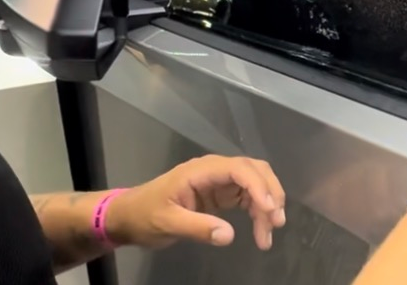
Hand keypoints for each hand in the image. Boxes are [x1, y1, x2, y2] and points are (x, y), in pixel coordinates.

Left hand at [108, 155, 286, 249]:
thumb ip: (197, 228)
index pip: (238, 169)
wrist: (130, 216)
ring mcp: (220, 181)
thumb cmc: (145, 215)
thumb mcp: (167, 223)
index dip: (257, 186)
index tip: (268, 210)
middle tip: (276, 222)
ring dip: (268, 204)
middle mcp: (214, 170)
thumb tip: (229, 236)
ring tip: (269, 233)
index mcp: (200, 171)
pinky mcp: (222, 194)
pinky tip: (261, 229)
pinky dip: (259, 211)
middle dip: (270, 193)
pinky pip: (248, 197)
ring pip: (256, 184)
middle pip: (254, 171)